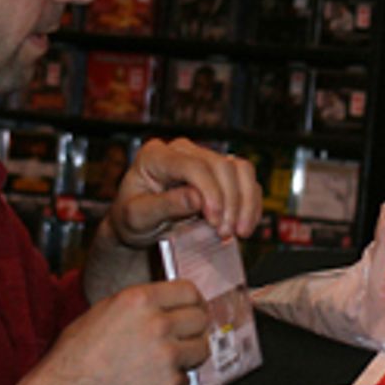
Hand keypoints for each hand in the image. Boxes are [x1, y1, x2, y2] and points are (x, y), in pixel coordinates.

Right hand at [0, 280, 210, 384]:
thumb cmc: (80, 351)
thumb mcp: (108, 308)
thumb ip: (144, 302)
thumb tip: (172, 302)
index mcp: (141, 300)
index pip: (189, 291)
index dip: (193, 301)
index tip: (193, 308)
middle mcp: (157, 324)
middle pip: (200, 318)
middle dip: (192, 329)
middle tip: (180, 338)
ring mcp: (166, 355)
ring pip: (201, 349)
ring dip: (188, 356)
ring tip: (164, 361)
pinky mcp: (169, 384)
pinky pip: (187, 380)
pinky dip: (174, 383)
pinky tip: (152, 381)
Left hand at [111, 137, 261, 243]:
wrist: (140, 224)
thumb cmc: (133, 218)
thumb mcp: (137, 217)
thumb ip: (163, 206)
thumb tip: (196, 199)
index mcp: (155, 156)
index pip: (192, 166)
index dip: (210, 192)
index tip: (215, 221)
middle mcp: (182, 150)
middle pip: (220, 166)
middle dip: (229, 202)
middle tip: (225, 233)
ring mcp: (203, 158)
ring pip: (239, 169)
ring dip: (245, 202)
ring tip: (239, 231)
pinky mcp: (220, 172)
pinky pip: (246, 179)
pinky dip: (251, 203)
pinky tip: (245, 224)